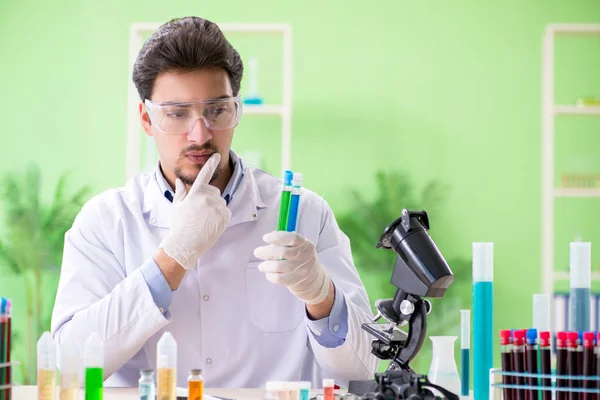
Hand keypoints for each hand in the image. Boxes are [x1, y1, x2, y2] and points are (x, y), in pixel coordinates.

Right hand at [159, 153, 231, 269]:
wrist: (185, 244)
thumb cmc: (179, 225)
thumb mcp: (177, 206)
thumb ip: (181, 192)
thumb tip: (180, 181)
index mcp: (195, 193)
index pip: (204, 174)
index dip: (210, 163)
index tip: (216, 155)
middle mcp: (207, 198)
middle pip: (214, 191)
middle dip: (209, 198)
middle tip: (200, 211)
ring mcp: (217, 208)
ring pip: (221, 202)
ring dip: (215, 207)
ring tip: (205, 219)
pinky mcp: (224, 217)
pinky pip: (226, 211)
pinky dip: (222, 216)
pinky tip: (212, 223)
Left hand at [253, 231, 329, 304]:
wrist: (314, 281)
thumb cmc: (302, 260)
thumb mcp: (300, 247)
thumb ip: (286, 240)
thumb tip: (271, 235)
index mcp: (306, 244)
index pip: (292, 238)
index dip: (277, 237)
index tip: (265, 238)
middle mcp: (305, 256)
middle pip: (282, 252)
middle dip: (266, 251)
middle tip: (257, 252)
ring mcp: (301, 270)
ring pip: (277, 266)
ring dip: (266, 265)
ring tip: (262, 266)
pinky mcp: (295, 282)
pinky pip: (277, 278)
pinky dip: (270, 275)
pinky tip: (270, 273)